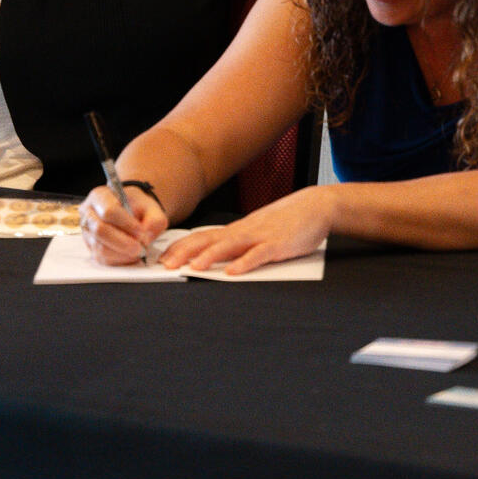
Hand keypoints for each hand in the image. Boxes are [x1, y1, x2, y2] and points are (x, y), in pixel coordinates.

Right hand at [80, 184, 166, 265]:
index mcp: (100, 196)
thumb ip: (154, 221)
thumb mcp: (151, 208)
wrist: (131, 212)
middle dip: (123, 242)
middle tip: (141, 247)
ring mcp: (87, 232)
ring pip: (100, 247)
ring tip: (138, 251)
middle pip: (100, 230)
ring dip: (122, 253)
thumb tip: (145, 239)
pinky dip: (119, 260)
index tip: (141, 231)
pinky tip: (131, 255)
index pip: (108, 211)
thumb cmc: (138, 208)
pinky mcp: (91, 248)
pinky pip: (102, 258)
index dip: (125, 223)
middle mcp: (88, 214)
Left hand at [159, 186, 332, 275]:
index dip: (180, 246)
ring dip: (210, 257)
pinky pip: (259, 255)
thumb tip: (215, 257)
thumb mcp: (257, 230)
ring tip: (193, 268)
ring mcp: (260, 237)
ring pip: (230, 246)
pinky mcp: (278, 245)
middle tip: (165, 265)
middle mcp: (243, 231)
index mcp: (237, 229)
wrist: (315, 206)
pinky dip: (245, 263)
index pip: (202, 236)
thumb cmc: (286, 221)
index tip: (162, 257)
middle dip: (185, 252)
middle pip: (208, 240)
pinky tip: (233, 272)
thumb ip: (238, 243)